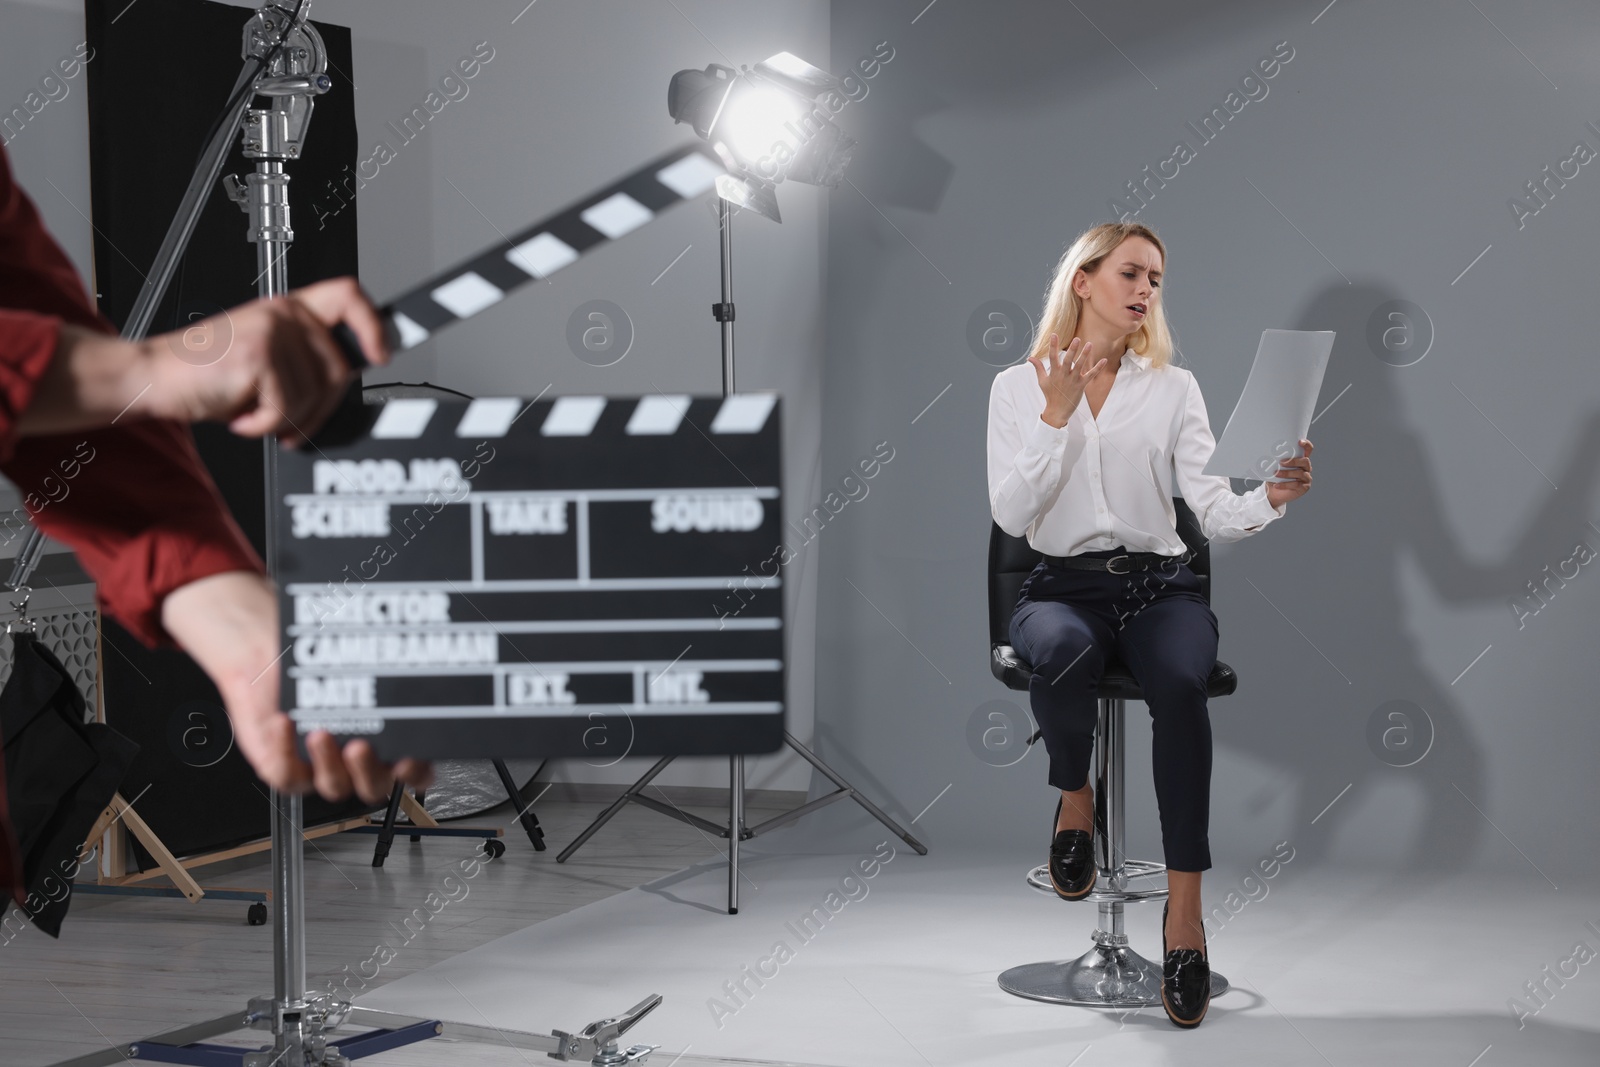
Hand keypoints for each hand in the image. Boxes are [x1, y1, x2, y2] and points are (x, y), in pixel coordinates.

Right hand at [149, 276, 391, 447]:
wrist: (151, 376)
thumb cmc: (205, 371)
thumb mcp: (261, 354)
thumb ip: (301, 356)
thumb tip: (347, 377)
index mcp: (288, 308)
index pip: (348, 294)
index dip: (373, 324)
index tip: (381, 354)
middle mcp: (282, 314)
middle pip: (339, 367)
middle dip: (320, 407)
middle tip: (291, 420)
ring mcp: (270, 332)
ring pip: (314, 395)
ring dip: (288, 421)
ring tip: (258, 416)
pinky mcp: (257, 356)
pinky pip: (285, 408)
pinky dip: (262, 426)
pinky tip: (241, 417)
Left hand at [160, 570, 431, 802]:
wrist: (263, 649)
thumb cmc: (314, 652)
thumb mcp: (352, 660)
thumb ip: (378, 675)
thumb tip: (401, 671)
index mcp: (384, 736)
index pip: (413, 771)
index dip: (415, 772)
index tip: (409, 757)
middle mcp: (355, 756)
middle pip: (373, 787)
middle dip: (369, 772)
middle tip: (360, 746)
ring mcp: (319, 765)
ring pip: (333, 787)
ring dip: (329, 765)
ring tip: (320, 734)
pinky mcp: (283, 765)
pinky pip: (287, 776)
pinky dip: (286, 752)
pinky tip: (285, 724)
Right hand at [1028, 333, 1106, 427]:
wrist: (1057, 411)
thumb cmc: (1050, 395)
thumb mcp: (1042, 381)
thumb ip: (1038, 368)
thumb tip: (1030, 358)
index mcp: (1054, 373)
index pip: (1052, 357)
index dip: (1053, 345)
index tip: (1054, 335)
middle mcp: (1063, 375)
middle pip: (1068, 360)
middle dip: (1072, 349)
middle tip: (1077, 339)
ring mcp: (1073, 380)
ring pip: (1079, 366)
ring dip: (1084, 355)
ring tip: (1089, 344)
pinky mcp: (1081, 386)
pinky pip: (1090, 375)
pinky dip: (1097, 368)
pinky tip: (1104, 360)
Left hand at [1265, 438, 1312, 508]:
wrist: (1274, 492)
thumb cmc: (1275, 477)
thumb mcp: (1275, 467)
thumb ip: (1275, 460)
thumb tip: (1265, 453)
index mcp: (1301, 459)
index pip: (1308, 450)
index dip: (1306, 445)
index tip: (1299, 442)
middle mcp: (1306, 467)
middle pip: (1305, 461)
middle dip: (1293, 461)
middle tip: (1281, 462)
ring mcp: (1306, 477)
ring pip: (1300, 473)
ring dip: (1287, 473)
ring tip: (1276, 474)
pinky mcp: (1304, 487)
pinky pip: (1296, 485)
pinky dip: (1285, 484)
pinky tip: (1276, 485)